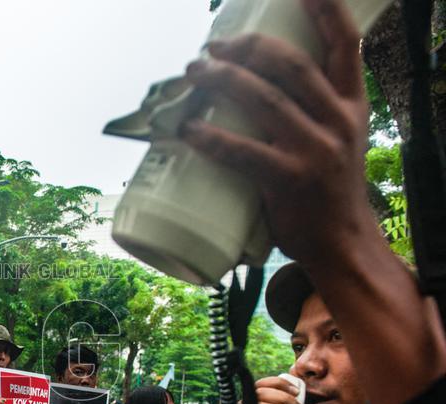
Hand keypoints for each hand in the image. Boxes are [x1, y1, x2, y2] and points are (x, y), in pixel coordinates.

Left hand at [181, 0, 372, 266]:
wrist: (343, 245)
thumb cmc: (325, 190)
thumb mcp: (332, 141)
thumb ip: (304, 115)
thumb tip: (244, 91)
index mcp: (352, 105)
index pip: (345, 45)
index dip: (325, 11)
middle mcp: (338, 121)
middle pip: (291, 64)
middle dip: (248, 47)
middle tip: (213, 47)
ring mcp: (315, 150)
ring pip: (265, 100)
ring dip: (223, 80)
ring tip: (193, 73)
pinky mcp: (290, 181)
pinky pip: (243, 152)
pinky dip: (211, 138)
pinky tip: (187, 130)